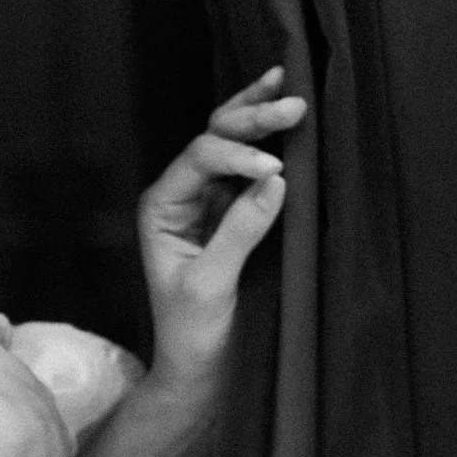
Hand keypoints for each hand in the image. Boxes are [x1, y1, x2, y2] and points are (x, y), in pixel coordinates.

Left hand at [138, 67, 307, 399]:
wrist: (201, 371)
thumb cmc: (193, 333)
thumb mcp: (212, 284)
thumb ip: (240, 230)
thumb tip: (277, 179)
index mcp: (161, 206)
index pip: (200, 159)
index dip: (236, 155)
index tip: (275, 168)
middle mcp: (181, 195)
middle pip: (214, 139)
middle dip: (252, 119)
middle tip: (295, 105)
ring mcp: (210, 201)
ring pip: (232, 144)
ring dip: (259, 117)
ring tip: (286, 86)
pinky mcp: (236, 214)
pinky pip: (252, 168)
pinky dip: (269, 142)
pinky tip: (283, 116)